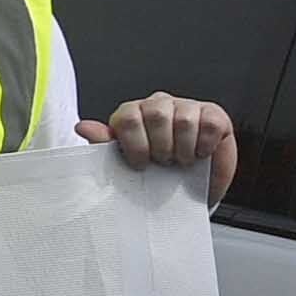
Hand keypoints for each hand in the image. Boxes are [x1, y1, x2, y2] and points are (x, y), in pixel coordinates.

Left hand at [93, 93, 236, 196]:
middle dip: (160, 147)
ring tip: (181, 160)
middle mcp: (158, 105)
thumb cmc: (154, 174)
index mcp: (132, 114)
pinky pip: (209, 123)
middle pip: (156, 115)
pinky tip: (199, 154)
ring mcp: (187, 107)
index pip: (127, 117)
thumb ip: (103, 145)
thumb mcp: (124, 164)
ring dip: (183, 149)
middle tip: (164, 162)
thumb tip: (82, 127)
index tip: (141, 164)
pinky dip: (203, 145)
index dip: (135, 144)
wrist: (188, 190)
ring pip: (183, 120)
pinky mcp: (213, 114)